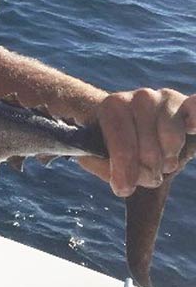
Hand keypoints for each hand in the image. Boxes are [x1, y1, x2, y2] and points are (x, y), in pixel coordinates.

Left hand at [77, 89, 195, 195]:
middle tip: (145, 171)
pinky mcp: (187, 104)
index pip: (122, 147)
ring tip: (159, 158)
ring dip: (167, 161)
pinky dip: (194, 125)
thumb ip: (105, 169)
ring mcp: (165, 98)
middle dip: (148, 171)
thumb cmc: (118, 143)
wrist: (136, 122)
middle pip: (149, 152)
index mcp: (112, 107)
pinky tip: (190, 129)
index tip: (124, 189)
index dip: (125, 172)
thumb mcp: (101, 156)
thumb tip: (123, 184)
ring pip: (172, 145)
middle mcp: (139, 98)